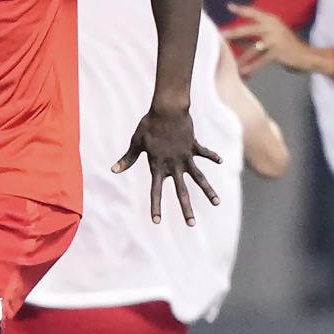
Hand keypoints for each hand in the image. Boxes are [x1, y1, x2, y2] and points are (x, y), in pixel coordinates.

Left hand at [113, 105, 220, 225]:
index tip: (156, 221)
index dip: (155, 206)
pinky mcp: (193, 147)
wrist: (168, 109)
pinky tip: (220, 162)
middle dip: (186, 209)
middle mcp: (174, 165)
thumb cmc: (149, 125)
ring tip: (217, 203)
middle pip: (181, 192)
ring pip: (199, 178)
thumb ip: (128, 159)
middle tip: (192, 224)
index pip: (155, 191)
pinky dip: (212, 157)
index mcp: (158, 166)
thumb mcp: (136, 142)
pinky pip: (204, 154)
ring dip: (208, 191)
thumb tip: (113, 170)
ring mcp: (186, 157)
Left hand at [225, 5, 332, 77]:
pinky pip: (261, 60)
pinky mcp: (278, 51)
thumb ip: (252, 38)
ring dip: (242, 57)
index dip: (241, 9)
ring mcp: (275, 39)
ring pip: (253, 48)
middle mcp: (272, 26)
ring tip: (232, 63)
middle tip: (221, 34)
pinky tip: (244, 71)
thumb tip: (232, 40)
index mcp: (271, 20)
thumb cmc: (285, 45)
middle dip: (233, 32)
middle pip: (248, 29)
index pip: (254, 12)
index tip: (229, 6)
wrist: (305, 55)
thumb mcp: (270, 36)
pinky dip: (253, 66)